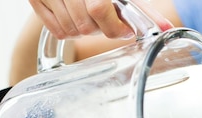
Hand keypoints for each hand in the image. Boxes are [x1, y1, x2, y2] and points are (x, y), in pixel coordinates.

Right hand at [28, 0, 172, 38]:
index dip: (113, 26)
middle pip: (86, 25)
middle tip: (107, 21)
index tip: (124, 30)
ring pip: (72, 31)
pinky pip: (58, 31)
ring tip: (91, 17)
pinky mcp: (36, 0)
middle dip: (101, 29)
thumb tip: (166, 28)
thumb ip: (143, 9)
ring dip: (87, 31)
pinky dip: (71, 31)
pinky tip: (77, 19)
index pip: (99, 9)